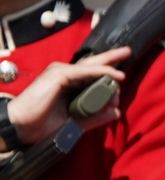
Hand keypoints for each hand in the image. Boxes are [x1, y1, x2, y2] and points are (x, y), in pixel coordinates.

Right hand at [5, 47, 128, 146]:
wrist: (22, 128)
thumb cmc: (43, 125)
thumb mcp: (76, 121)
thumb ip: (95, 116)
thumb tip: (116, 112)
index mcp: (67, 84)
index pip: (90, 73)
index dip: (106, 69)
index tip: (122, 69)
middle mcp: (65, 74)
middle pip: (92, 64)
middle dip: (111, 58)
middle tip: (128, 51)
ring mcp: (61, 72)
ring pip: (92, 69)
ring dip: (108, 74)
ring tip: (122, 77)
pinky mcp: (58, 74)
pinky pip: (85, 71)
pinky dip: (101, 73)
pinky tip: (115, 76)